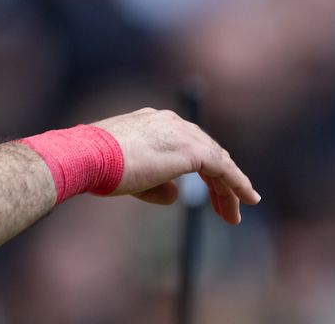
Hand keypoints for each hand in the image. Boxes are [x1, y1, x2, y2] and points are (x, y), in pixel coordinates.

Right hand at [92, 108, 260, 223]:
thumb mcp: (129, 174)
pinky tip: (247, 198)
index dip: (202, 165)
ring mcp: (180, 133)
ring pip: (217, 159)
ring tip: (236, 212)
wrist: (86, 156)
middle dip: (218, 177)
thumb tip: (177, 195)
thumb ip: (156, 184)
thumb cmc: (98, 166)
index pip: (187, 140)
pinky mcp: (189, 150)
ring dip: (229, 186)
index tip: (210, 186)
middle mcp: (169, 122)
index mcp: (152, 122)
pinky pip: (223, 168)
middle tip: (226, 203)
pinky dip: (237, 183)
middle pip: (206, 148)